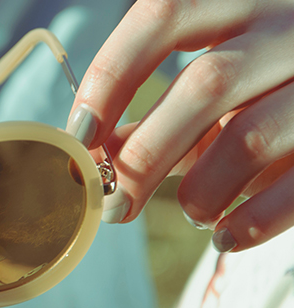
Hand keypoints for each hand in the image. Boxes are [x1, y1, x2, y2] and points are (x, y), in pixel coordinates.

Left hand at [66, 0, 293, 252]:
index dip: (110, 76)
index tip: (80, 135)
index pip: (162, 16)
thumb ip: (161, 114)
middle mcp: (289, 27)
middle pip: (204, 86)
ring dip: (202, 190)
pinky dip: (254, 221)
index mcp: (242, 0)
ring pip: (250, 135)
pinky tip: (225, 237)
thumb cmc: (271, 88)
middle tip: (115, 205)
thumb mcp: (218, 86)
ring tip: (192, 214)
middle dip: (145, 156)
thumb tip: (93, 154)